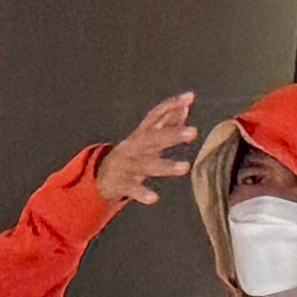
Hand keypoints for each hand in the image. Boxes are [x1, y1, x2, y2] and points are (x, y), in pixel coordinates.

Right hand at [94, 90, 202, 213]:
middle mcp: (133, 147)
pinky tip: (154, 199)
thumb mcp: (148, 136)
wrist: (102, 178)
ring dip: (165, 166)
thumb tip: (187, 102)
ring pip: (146, 165)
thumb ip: (168, 120)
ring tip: (185, 168)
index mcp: (141, 134)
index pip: (156, 115)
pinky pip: (131, 189)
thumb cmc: (134, 154)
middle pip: (152, 139)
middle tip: (193, 132)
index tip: (189, 97)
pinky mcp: (121, 184)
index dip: (171, 105)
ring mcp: (127, 165)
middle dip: (172, 135)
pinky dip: (141, 194)